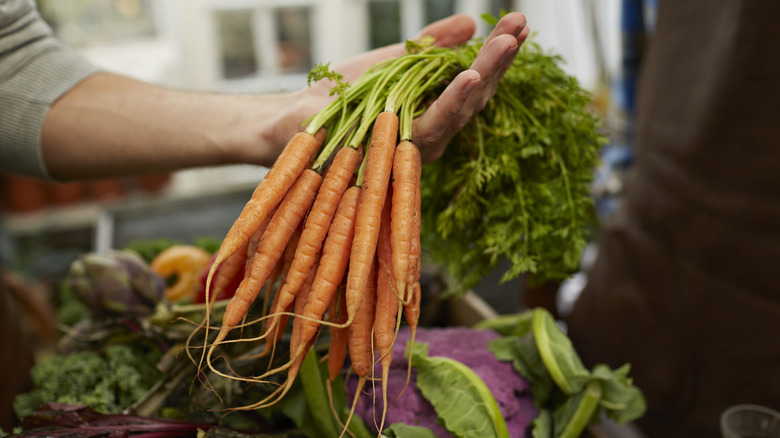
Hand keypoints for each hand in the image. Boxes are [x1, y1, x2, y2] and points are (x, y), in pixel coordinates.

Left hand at [292, 12, 528, 162]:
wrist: (297, 117)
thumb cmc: (344, 94)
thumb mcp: (396, 61)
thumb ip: (432, 45)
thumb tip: (469, 23)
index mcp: (435, 111)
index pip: (475, 81)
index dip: (498, 54)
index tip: (519, 24)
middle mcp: (434, 132)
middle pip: (476, 95)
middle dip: (500, 59)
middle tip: (522, 26)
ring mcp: (418, 144)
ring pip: (462, 109)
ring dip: (486, 73)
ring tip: (508, 42)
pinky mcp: (398, 149)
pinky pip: (432, 124)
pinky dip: (452, 100)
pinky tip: (470, 75)